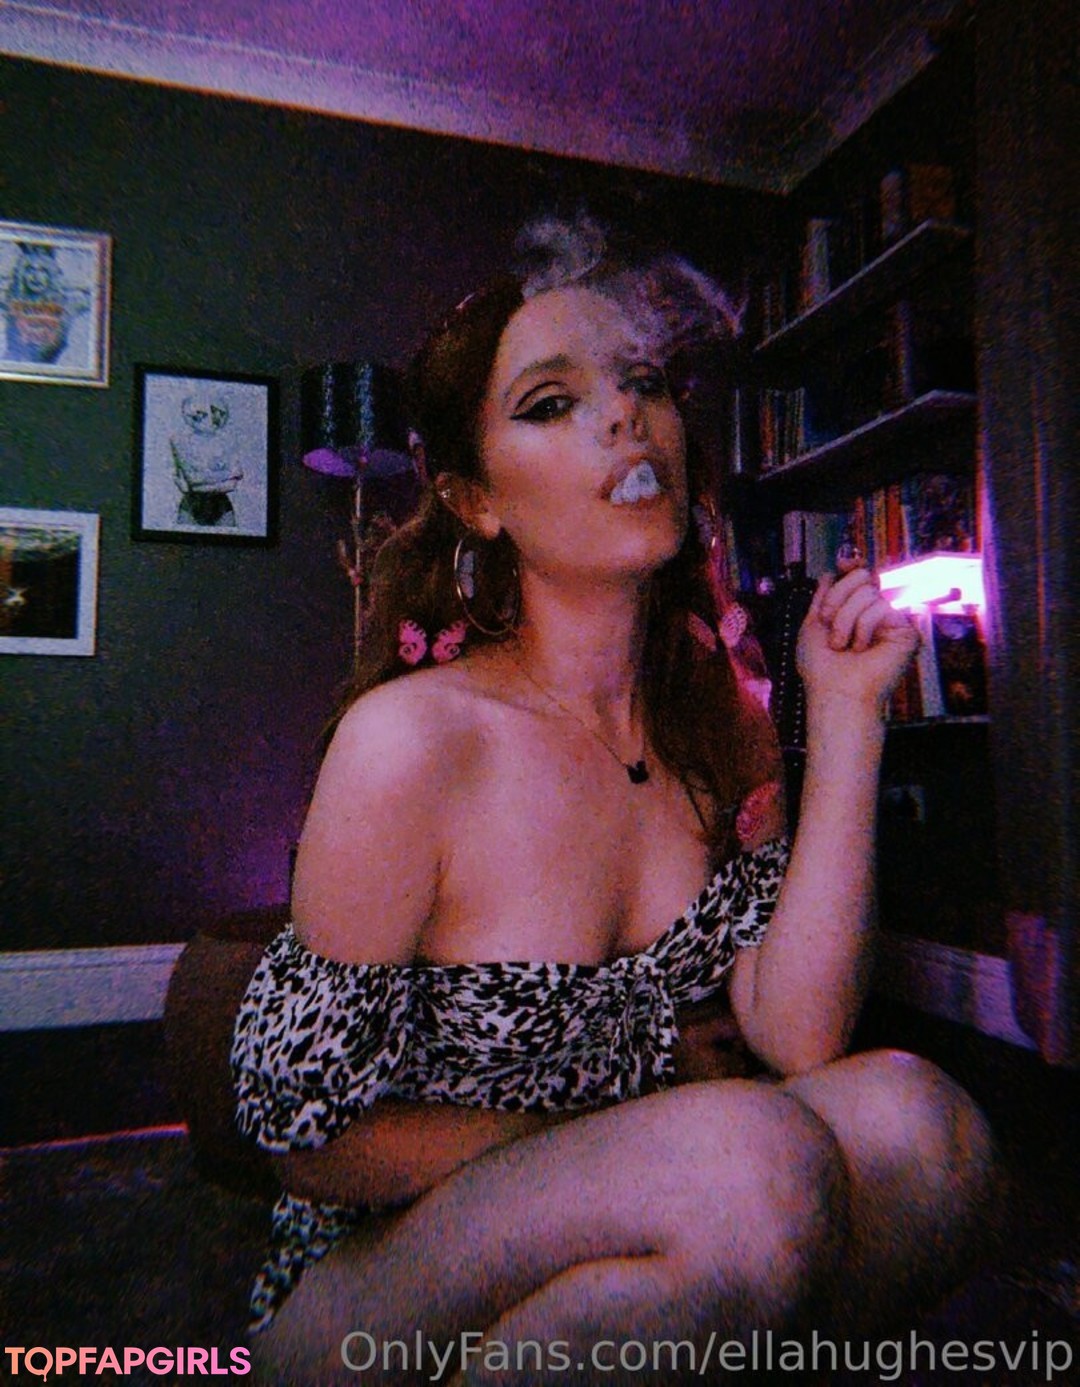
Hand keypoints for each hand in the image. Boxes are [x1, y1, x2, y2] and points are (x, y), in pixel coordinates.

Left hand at [796, 568, 918, 714]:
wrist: (834, 692)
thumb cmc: (821, 667)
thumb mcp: (813, 625)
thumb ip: (823, 597)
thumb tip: (831, 571)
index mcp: (855, 611)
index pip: (858, 576)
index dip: (853, 566)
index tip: (844, 562)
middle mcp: (876, 613)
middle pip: (861, 576)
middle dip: (837, 599)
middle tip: (829, 625)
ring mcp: (891, 622)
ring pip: (868, 591)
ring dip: (845, 619)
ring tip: (843, 645)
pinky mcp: (906, 631)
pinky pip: (882, 607)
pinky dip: (863, 627)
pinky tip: (862, 649)